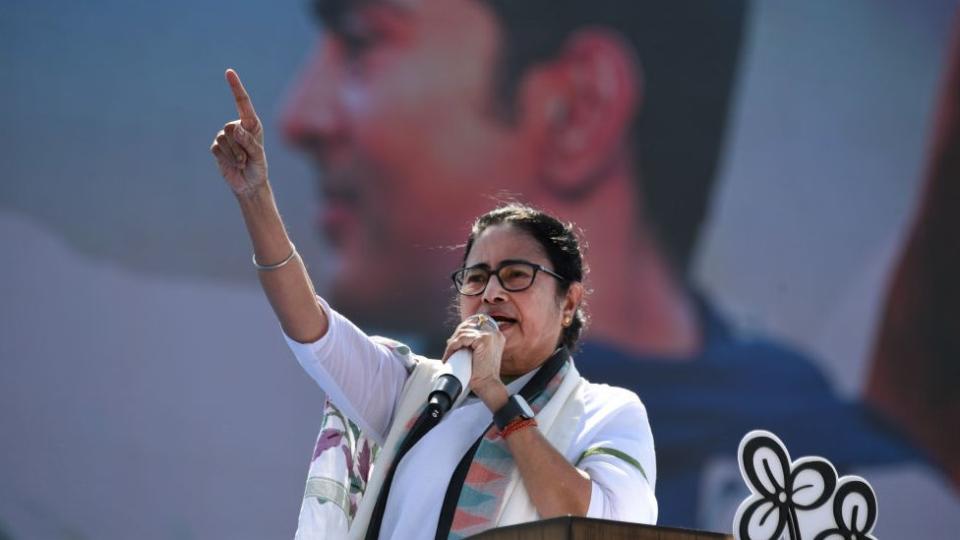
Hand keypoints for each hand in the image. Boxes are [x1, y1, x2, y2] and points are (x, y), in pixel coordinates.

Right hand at [210, 69, 268, 196]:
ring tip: (242, 162)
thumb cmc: (258, 167)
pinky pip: (217, 149)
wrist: (249, 184)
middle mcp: (237, 127)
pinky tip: (234, 165)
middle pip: (231, 128)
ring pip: (224, 140)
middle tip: (247, 157)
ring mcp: (225, 137)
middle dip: (240, 145)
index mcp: (251, 124)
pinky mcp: (217, 148)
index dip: (235, 87)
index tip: (229, 72)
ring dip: (235, 155)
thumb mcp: (258, 155)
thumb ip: (249, 142)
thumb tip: (235, 128)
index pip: (242, 102)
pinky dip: (227, 159)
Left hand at [442, 314, 507, 409]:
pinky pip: (462, 338)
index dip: (460, 333)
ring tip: (448, 355)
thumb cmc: (481, 374)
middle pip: (467, 326)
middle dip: (455, 337)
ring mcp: (490, 335)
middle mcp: (494, 333)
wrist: (487, 385)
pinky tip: (450, 355)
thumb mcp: (477, 354)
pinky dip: (453, 347)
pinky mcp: (484, 339)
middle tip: (449, 351)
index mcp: (494, 335)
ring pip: (463, 332)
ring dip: (452, 344)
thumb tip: (452, 338)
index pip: (473, 325)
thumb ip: (471, 344)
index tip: (452, 344)